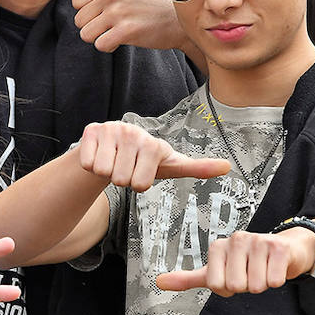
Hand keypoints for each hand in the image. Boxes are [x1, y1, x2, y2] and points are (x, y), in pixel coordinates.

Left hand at [72, 0, 184, 52]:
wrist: (176, 20)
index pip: (76, 3)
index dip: (90, 11)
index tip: (109, 10)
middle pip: (79, 21)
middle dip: (94, 26)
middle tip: (116, 22)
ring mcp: (118, 12)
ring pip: (86, 34)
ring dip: (100, 37)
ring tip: (118, 30)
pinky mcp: (126, 31)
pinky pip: (100, 45)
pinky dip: (110, 47)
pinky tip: (124, 38)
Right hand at [78, 121, 230, 190]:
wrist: (114, 146)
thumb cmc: (145, 160)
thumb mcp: (170, 165)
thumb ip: (197, 167)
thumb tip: (227, 167)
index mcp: (154, 144)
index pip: (140, 185)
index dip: (139, 184)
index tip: (143, 171)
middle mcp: (133, 133)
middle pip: (120, 179)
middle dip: (121, 178)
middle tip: (126, 166)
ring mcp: (111, 129)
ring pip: (102, 171)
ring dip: (106, 171)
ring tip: (115, 160)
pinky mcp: (92, 130)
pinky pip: (87, 163)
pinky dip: (90, 165)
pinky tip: (101, 154)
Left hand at [156, 228, 314, 296]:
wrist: (284, 250)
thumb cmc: (247, 262)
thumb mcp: (215, 271)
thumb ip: (188, 279)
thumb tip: (160, 282)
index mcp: (218, 247)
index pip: (217, 285)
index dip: (227, 289)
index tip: (233, 277)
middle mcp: (236, 240)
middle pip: (236, 286)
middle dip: (245, 287)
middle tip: (250, 274)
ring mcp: (258, 241)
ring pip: (256, 285)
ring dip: (261, 284)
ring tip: (262, 270)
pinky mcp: (278, 248)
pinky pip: (274, 281)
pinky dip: (276, 281)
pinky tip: (274, 268)